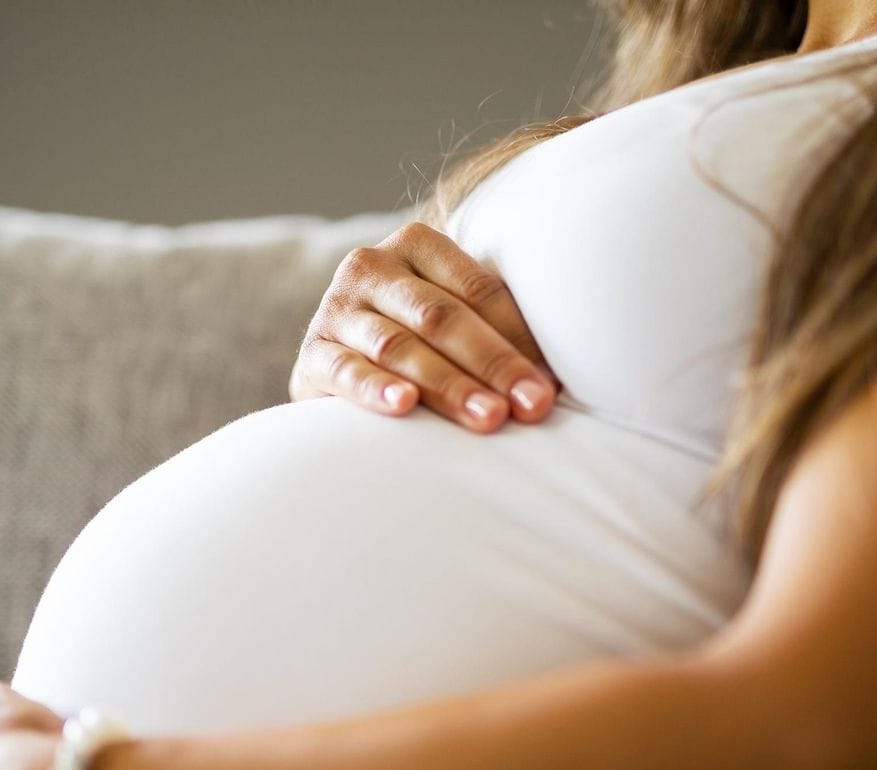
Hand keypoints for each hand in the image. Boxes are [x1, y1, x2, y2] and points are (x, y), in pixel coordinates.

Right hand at [289, 221, 558, 432]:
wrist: (340, 364)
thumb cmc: (418, 344)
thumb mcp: (454, 320)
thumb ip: (498, 330)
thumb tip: (564, 379)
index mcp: (417, 245)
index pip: (478, 290)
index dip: (520, 336)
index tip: (555, 383)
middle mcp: (372, 266)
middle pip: (443, 317)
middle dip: (494, 365)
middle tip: (533, 406)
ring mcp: (336, 309)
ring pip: (401, 347)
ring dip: (449, 385)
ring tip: (488, 418)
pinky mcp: (313, 354)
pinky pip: (346, 372)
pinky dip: (375, 389)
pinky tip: (404, 406)